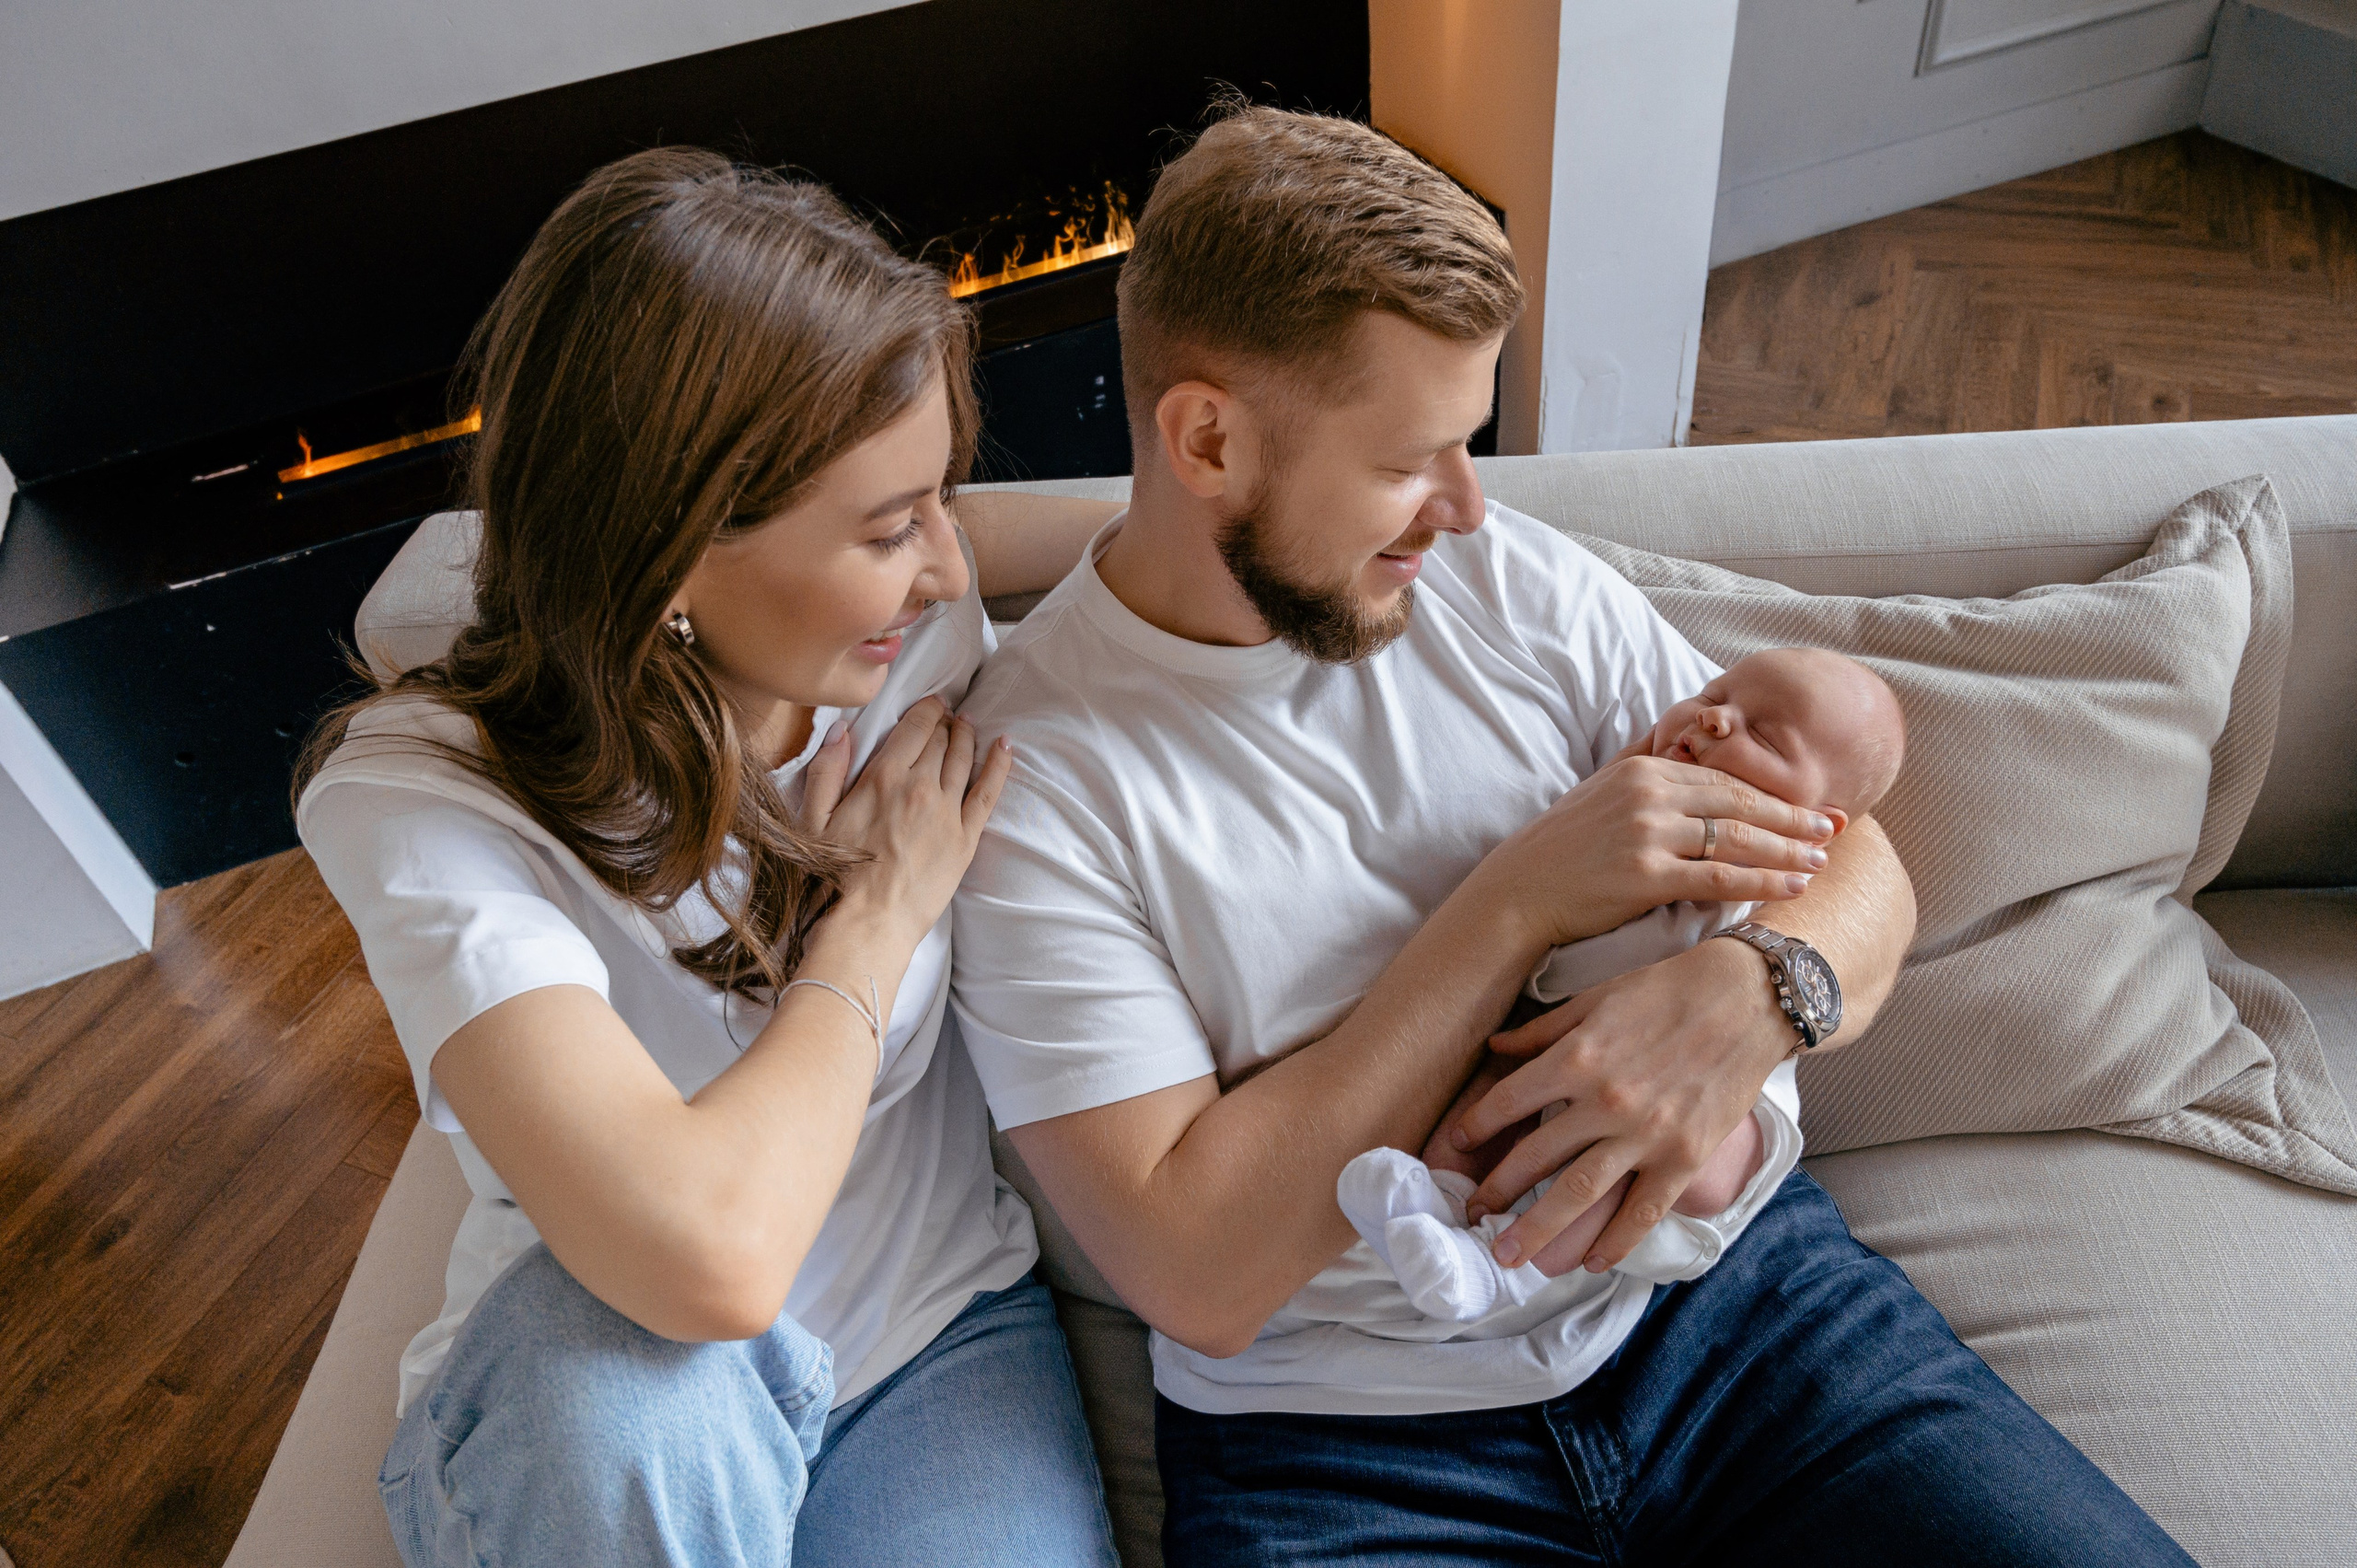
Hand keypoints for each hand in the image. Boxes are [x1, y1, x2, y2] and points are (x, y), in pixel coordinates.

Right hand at [798, 697, 1013, 942]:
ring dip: (967, 736)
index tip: (930, 705)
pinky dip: (1000, 763)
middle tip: (946, 717)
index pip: (914, 727)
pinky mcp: (966, 838)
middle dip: (944, 723)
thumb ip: (826, 771)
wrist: (870, 923)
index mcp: (882, 777)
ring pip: (965, 758)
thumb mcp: (814, 819)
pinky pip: (989, 791)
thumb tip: (841, 729)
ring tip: (967, 725)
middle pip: (940, 740)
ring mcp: (947, 811)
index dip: (925, 710)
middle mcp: (920, 786)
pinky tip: (1005, 745)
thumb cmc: (835, 876)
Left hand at [1449, 937, 1791, 1274]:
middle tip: (1472, 1215)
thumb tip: (1496, 1049)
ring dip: (1540, 1229)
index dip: (1475, 1127)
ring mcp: (1647, 1135)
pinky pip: (1642, 1211)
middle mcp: (1605, 1101)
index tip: (1455, 1147)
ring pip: (1580, 1194)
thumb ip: (1542, 1032)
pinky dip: (1615, 1241)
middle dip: (1498, 1190)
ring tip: (1510, 1256)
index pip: (1509, 1102)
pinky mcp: (1685, 1158)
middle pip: (1536, 1157)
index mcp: (1577, 1057)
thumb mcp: (1596, 1000)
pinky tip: (1591, 1261)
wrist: (1747, 998)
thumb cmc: (1667, 991)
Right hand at [1477, 754, 1834, 948]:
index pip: (1725, 779)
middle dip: (1794, 817)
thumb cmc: (1562, 849)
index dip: (1774, 794)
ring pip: (1737, 838)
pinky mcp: (1645, 874)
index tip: (1808, 807)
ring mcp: (1647, 833)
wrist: (1518, 891)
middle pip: (1740, 803)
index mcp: (1643, 769)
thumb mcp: (1600, 793)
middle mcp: (1649, 794)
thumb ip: (1645, 773)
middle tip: (1832, 828)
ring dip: (1788, 850)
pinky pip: (1719, 877)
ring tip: (1821, 860)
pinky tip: (1791, 886)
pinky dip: (1763, 881)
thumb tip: (1686, 755)